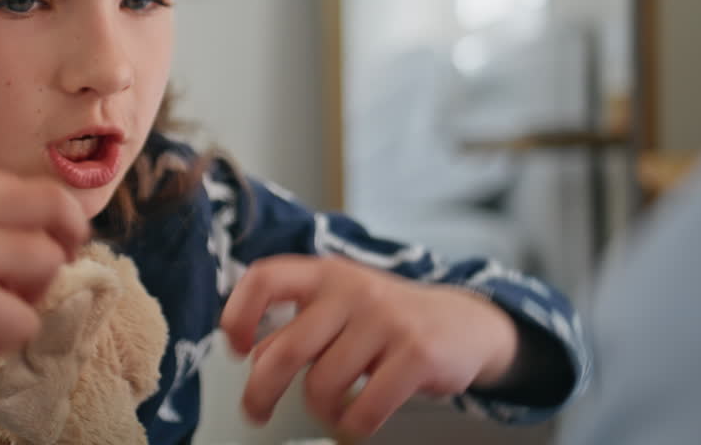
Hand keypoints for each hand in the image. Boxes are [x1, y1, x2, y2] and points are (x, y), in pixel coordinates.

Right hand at [0, 164, 89, 443]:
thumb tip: (12, 234)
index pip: (23, 187)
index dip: (33, 225)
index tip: (18, 255)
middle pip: (57, 206)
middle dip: (63, 243)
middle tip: (37, 280)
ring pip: (49, 265)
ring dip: (25, 300)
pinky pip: (27, 321)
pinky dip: (2, 341)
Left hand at [220, 255, 517, 439]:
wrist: (465, 324)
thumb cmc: (387, 319)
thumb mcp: (339, 309)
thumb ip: (298, 325)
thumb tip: (255, 355)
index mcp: (325, 273)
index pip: (265, 278)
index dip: (239, 313)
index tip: (235, 346)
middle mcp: (352, 290)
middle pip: (286, 348)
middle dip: (261, 390)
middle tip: (256, 411)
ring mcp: (386, 320)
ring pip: (322, 385)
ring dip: (320, 410)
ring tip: (332, 409)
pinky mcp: (416, 354)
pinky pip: (365, 408)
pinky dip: (352, 426)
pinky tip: (355, 422)